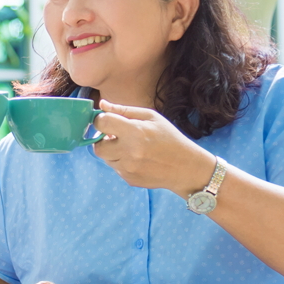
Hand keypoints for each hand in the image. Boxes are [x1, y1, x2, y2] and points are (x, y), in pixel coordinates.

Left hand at [92, 100, 216, 195]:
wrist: (185, 167)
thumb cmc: (170, 138)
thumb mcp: (151, 117)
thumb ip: (124, 110)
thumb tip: (102, 105)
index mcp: (135, 132)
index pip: (102, 123)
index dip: (101, 120)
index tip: (107, 121)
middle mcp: (129, 152)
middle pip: (98, 146)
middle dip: (103, 140)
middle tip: (116, 136)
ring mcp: (128, 168)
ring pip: (106, 158)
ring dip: (113, 151)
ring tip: (131, 147)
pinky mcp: (129, 179)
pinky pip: (116, 168)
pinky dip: (121, 162)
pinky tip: (138, 159)